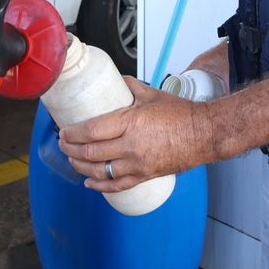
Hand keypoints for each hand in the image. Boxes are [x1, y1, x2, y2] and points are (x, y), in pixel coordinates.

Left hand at [57, 78, 215, 190]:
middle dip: (71, 150)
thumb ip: (130, 87)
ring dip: (80, 168)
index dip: (72, 134)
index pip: (91, 131)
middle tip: (63, 143)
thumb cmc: (182, 114)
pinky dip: (100, 186)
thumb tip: (117, 81)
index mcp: (130, 123)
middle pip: (90, 153)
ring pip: (99, 172)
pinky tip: (89, 183)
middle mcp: (131, 146)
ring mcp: (137, 164)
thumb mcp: (152, 95)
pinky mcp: (144, 176)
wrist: (205, 134)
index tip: (64, 131)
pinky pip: (117, 186)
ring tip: (72, 160)